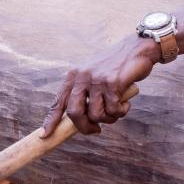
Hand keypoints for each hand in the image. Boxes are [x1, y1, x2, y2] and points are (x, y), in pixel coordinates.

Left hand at [40, 36, 159, 136]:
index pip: (59, 101)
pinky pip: (113, 111)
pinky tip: (125, 104)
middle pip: (75, 113)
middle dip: (84, 127)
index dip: (51, 120)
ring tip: (117, 109)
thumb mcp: (94, 74)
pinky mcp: (113, 84)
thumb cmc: (116, 65)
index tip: (45, 135)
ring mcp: (97, 80)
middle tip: (96, 131)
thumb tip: (81, 119)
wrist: (138, 48)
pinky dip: (121, 112)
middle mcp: (83, 77)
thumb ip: (85, 92)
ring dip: (109, 119)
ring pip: (96, 115)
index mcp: (74, 75)